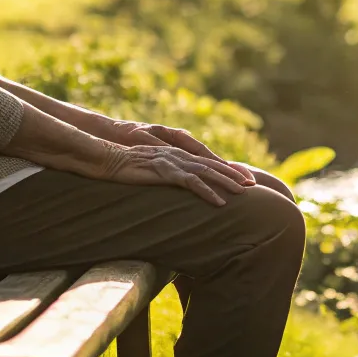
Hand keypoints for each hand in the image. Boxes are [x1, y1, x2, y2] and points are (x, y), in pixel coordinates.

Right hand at [92, 142, 248, 204]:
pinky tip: (219, 203)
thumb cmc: (123, 166)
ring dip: (227, 183)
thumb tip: (174, 184)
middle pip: (212, 164)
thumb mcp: (149, 169)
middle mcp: (178, 154)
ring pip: (207, 172)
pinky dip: (208, 192)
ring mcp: (173, 161)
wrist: (105, 158)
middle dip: (233, 174)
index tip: (241, 178)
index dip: (225, 169)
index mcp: (175, 153)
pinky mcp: (165, 170)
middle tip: (252, 184)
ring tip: (243, 193)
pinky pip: (191, 183)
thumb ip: (164, 173)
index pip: (206, 161)